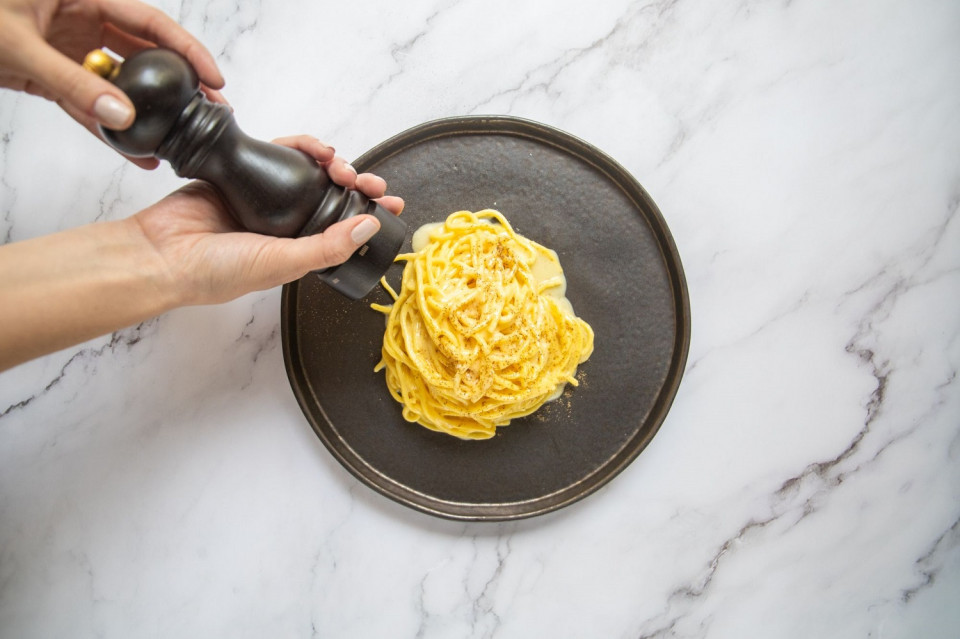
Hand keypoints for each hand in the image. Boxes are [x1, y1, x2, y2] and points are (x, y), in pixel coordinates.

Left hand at [0, 0, 224, 168]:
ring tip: (179, 140)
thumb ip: (72, 83)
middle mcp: (80, 18)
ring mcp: (67, 47)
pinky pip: (88, 102)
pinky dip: (107, 127)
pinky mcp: (50, 74)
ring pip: (119, 83)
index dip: (186, 50)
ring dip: (145, 112)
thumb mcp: (16, 45)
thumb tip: (121, 118)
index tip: (215, 78)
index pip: (149, 21)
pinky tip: (134, 150)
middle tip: (210, 113)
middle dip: (177, 85)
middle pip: (143, 53)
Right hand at [134, 135, 404, 305]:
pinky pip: (277, 151)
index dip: (370, 215)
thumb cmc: (216, 272)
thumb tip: (370, 227)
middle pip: (332, 195)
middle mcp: (284, 223)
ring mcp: (264, 197)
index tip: (393, 205)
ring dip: (332, 163)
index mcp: (298, 250)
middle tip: (371, 182)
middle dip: (358, 185)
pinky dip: (300, 146)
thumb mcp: (283, 263)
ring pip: (309, 171)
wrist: (161, 254)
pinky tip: (316, 149)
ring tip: (342, 165)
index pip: (344, 230)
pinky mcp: (243, 172)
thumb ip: (327, 247)